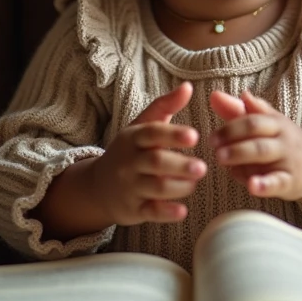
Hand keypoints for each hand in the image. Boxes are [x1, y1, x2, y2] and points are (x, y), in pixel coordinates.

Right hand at [91, 82, 205, 225]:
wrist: (99, 186)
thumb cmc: (130, 151)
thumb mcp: (142, 126)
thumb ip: (165, 106)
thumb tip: (188, 87)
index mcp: (133, 138)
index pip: (152, 133)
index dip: (173, 134)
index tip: (194, 136)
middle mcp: (130, 162)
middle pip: (155, 162)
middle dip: (179, 165)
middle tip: (202, 167)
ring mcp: (130, 187)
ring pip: (156, 188)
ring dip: (179, 187)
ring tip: (194, 182)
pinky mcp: (133, 209)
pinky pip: (150, 212)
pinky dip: (166, 213)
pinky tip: (182, 211)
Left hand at [209, 89, 301, 201]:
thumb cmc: (281, 141)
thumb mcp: (265, 124)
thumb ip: (237, 111)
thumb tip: (214, 95)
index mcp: (275, 122)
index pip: (252, 121)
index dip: (230, 128)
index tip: (211, 138)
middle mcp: (282, 138)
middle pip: (256, 135)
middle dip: (233, 140)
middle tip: (214, 149)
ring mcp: (288, 159)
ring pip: (265, 154)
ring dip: (241, 156)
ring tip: (221, 160)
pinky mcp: (291, 181)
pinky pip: (278, 182)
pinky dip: (265, 185)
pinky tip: (252, 186)